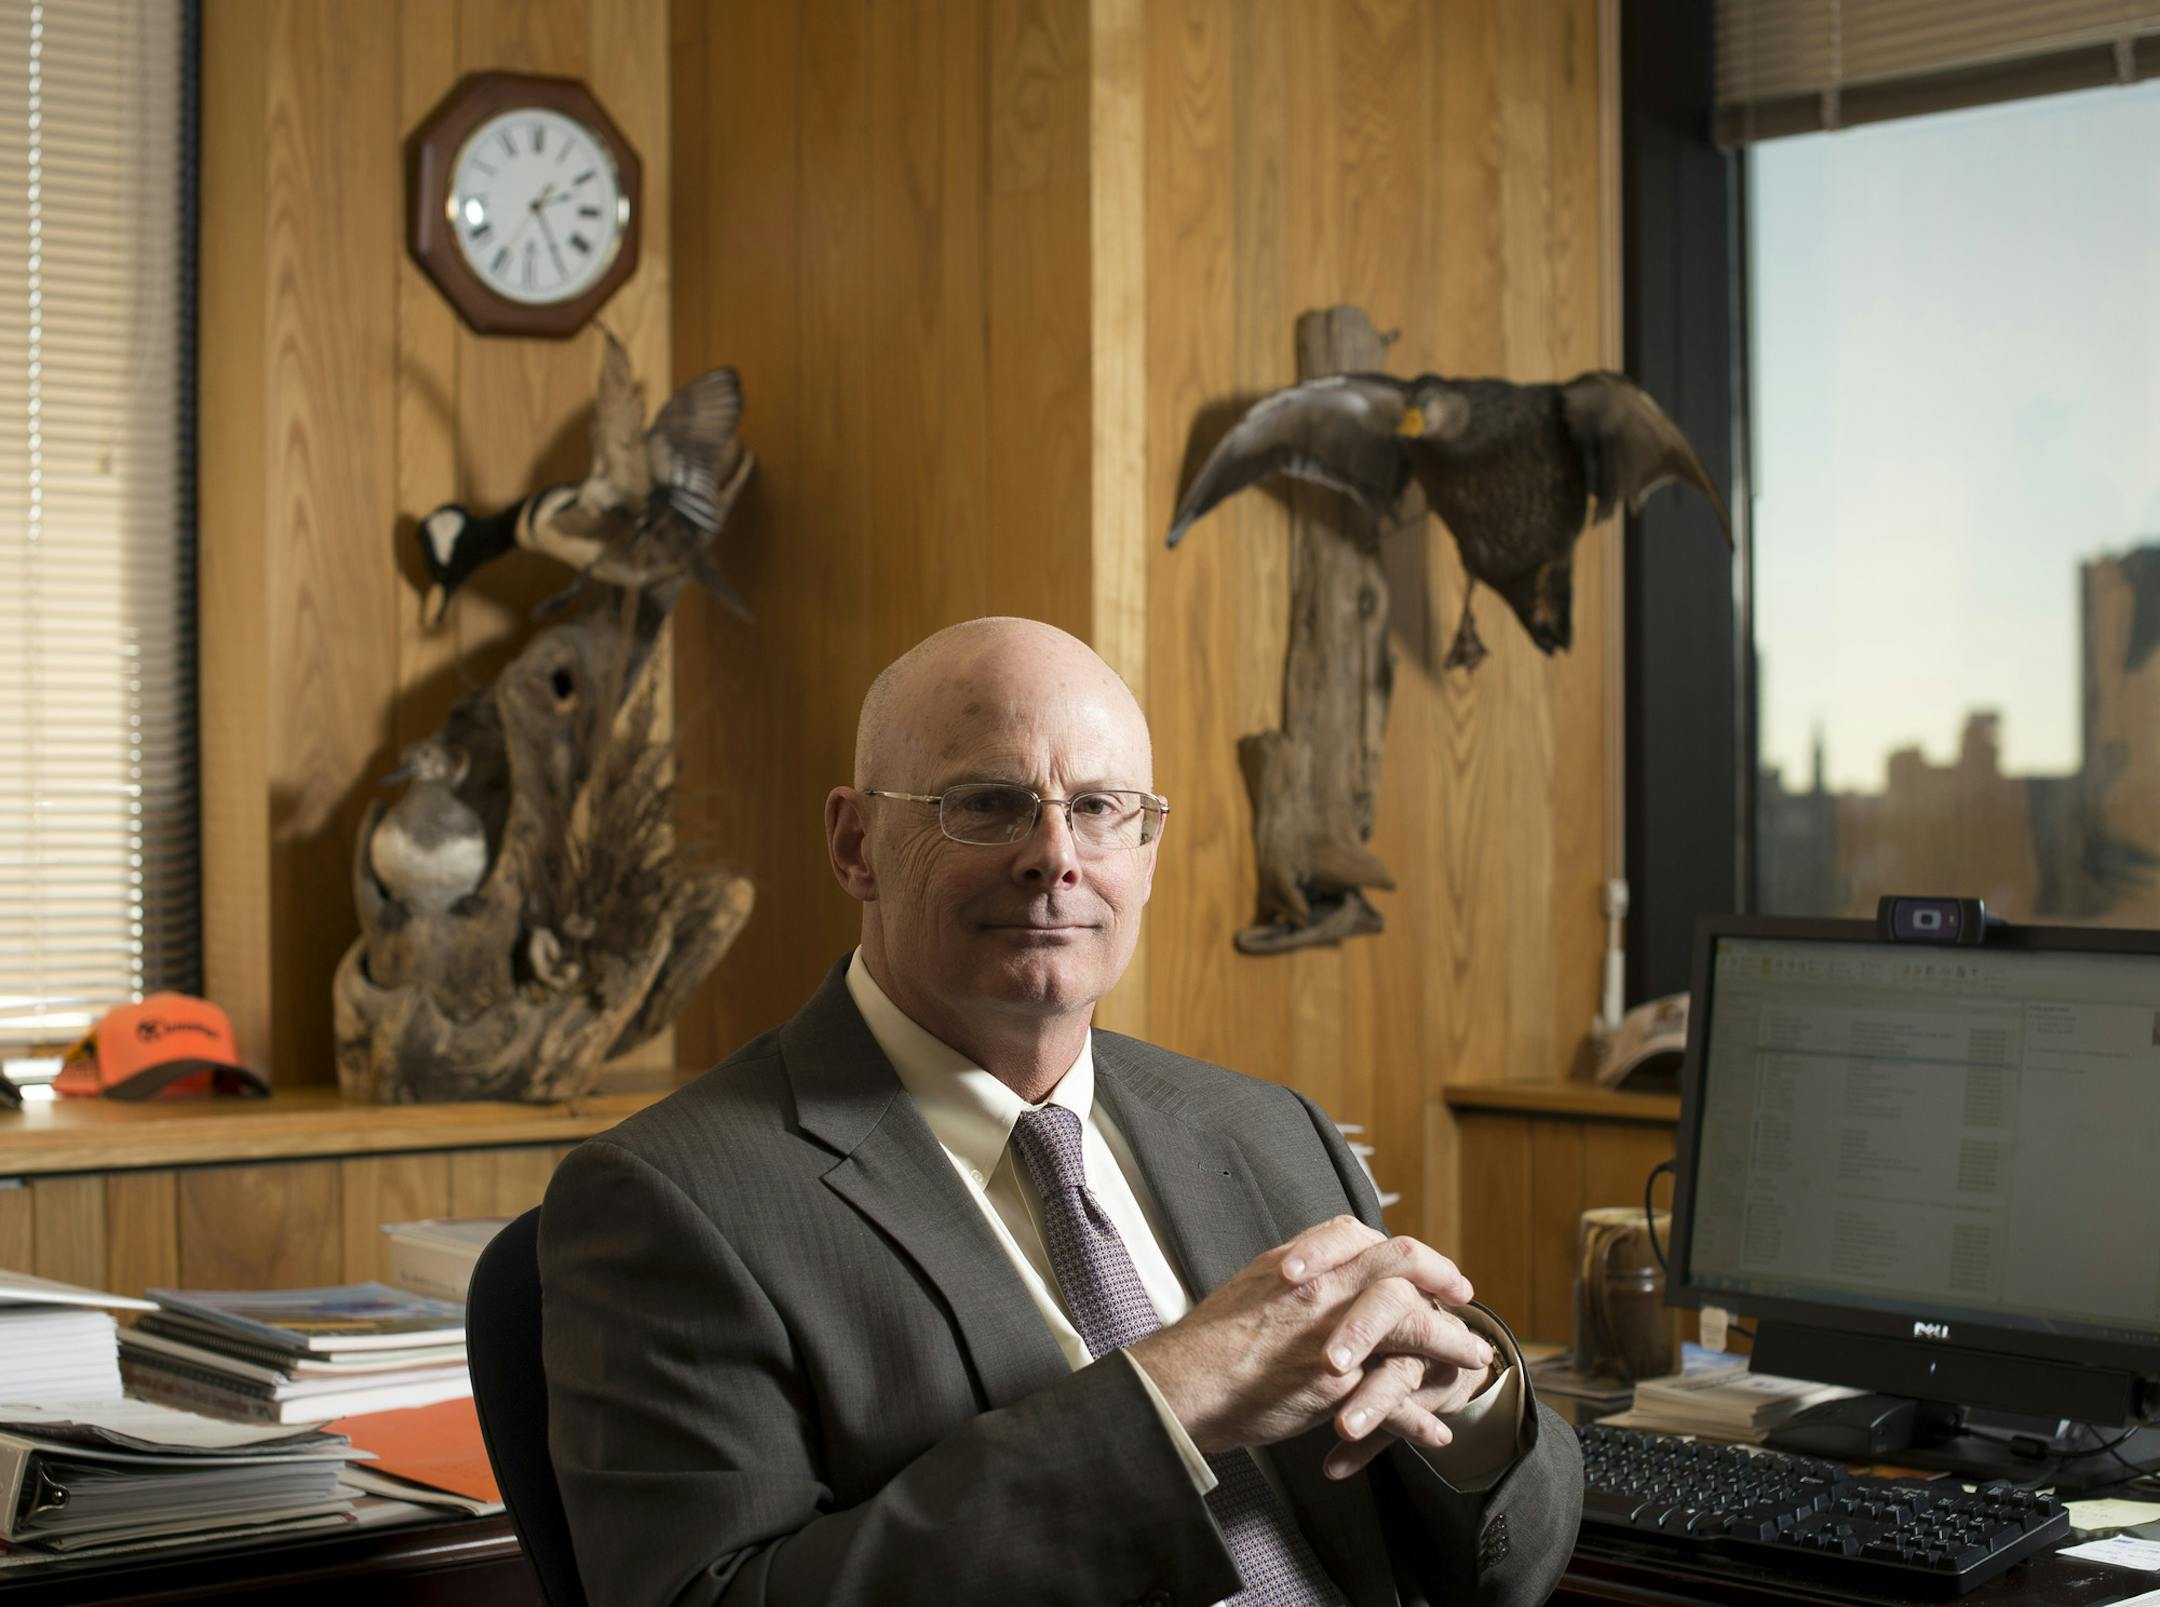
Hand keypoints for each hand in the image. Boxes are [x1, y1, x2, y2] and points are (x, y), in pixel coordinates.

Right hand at [1125, 1216, 1493, 1475]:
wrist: (1185, 1384)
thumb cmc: (1212, 1341)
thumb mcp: (1254, 1283)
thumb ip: (1297, 1272)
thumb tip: (1321, 1264)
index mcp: (1301, 1264)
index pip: (1364, 1235)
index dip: (1400, 1248)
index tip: (1424, 1266)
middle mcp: (1321, 1289)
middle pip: (1402, 1264)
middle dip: (1442, 1277)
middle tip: (1464, 1296)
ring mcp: (1331, 1336)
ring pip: (1413, 1326)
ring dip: (1452, 1343)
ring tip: (1474, 1361)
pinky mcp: (1334, 1387)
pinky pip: (1394, 1398)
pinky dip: (1420, 1418)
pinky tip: (1435, 1431)